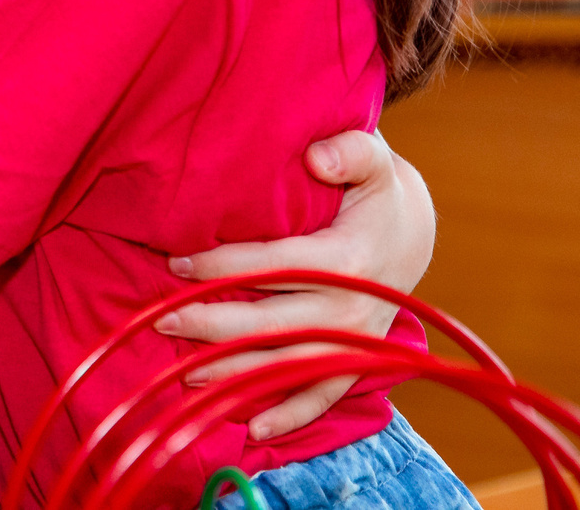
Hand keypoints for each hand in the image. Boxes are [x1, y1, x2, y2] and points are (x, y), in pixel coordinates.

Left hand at [155, 132, 433, 442]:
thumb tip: (315, 157)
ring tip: (185, 373)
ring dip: (236, 374)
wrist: (415, 232)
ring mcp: (354, 342)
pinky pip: (321, 396)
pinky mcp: (356, 361)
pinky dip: (290, 416)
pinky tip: (252, 429)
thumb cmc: (378, 192)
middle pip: (271, 323)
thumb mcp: (374, 160)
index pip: (273, 266)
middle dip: (213, 325)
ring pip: (287, 365)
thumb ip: (350, 149)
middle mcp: (351, 309)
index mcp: (348, 260)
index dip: (223, 266)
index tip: (177, 264)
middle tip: (163, 319)